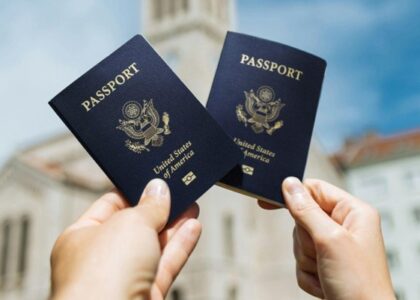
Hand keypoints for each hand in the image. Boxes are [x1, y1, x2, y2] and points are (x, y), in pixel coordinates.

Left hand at [50, 179, 201, 299]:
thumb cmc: (101, 276)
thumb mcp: (129, 223)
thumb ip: (149, 205)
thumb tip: (159, 189)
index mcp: (81, 237)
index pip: (110, 206)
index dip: (133, 191)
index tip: (153, 181)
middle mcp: (101, 259)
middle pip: (135, 226)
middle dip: (159, 208)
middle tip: (178, 190)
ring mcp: (124, 278)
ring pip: (154, 245)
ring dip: (174, 225)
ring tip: (191, 205)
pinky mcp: (146, 293)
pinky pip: (166, 264)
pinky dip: (180, 245)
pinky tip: (193, 227)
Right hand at [261, 177, 394, 299]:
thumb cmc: (359, 284)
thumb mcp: (329, 240)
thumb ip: (306, 210)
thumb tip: (289, 184)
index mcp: (353, 212)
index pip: (315, 189)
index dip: (292, 193)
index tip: (266, 200)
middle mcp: (344, 227)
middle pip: (302, 218)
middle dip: (306, 241)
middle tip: (322, 254)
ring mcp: (333, 247)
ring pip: (299, 242)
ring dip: (307, 261)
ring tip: (327, 272)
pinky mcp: (324, 265)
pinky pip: (300, 262)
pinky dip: (308, 275)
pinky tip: (325, 284)